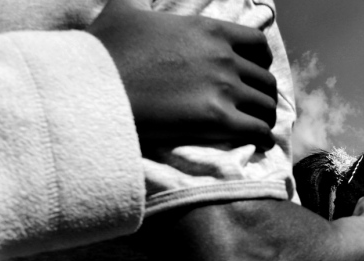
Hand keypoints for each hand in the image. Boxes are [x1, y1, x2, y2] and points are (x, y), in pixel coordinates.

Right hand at [88, 0, 277, 150]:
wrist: (96, 87)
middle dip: (263, 93)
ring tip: (258, 125)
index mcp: (209, 30)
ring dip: (266, 117)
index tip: (256, 70)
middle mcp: (223, 58)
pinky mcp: (218, 119)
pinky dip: (264, 138)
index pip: (258, 44)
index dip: (262, 60)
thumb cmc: (107, 49)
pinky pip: (258, 130)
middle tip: (255, 104)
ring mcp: (223, 88)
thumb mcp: (124, 9)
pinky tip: (261, 143)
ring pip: (267, 106)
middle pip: (265, 79)